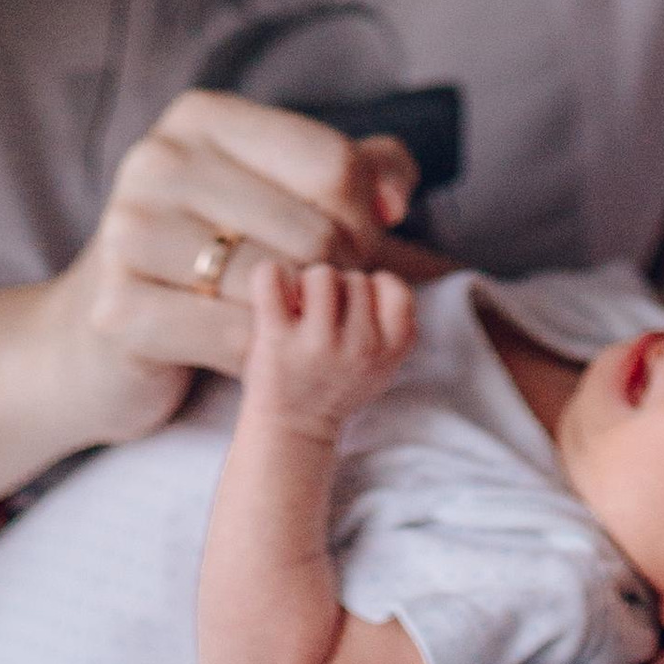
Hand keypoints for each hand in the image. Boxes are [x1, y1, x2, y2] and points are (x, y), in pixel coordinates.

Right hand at [47, 90, 418, 444]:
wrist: (96, 342)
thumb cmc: (211, 258)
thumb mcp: (282, 195)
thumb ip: (359, 171)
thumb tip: (393, 198)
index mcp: (203, 116)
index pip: (336, 164)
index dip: (366, 221)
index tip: (354, 249)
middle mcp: (157, 159)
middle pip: (314, 228)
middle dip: (340, 278)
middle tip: (324, 301)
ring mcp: (129, 230)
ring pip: (277, 283)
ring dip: (302, 319)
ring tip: (291, 324)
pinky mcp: (116, 306)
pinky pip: (235, 337)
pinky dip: (261, 355)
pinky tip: (253, 352)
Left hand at [240, 258, 417, 433]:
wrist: (292, 430)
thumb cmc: (334, 384)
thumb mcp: (382, 361)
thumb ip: (391, 318)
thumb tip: (383, 233)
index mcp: (391, 350)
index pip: (393, 286)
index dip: (370, 292)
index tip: (353, 316)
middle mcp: (361, 347)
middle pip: (353, 277)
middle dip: (335, 292)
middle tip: (320, 323)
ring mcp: (319, 345)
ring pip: (321, 273)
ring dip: (306, 287)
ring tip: (299, 315)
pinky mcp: (277, 341)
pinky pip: (273, 276)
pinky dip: (270, 279)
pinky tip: (272, 302)